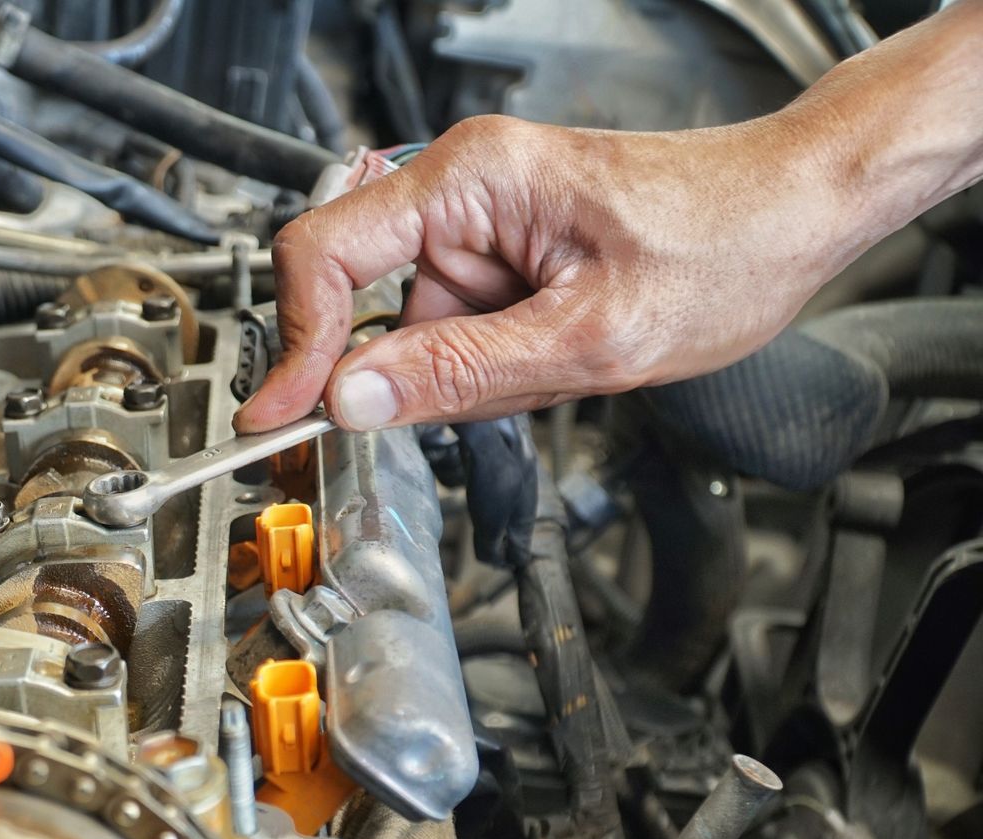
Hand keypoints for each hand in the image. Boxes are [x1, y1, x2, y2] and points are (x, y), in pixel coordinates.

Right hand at [234, 112, 863, 433]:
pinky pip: (460, 328)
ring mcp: (482, 219)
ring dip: (476, 372)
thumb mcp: (589, 339)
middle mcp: (463, 186)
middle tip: (506, 388)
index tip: (280, 414)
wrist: (801, 210)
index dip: (296, 344)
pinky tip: (562, 352)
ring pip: (419, 329)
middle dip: (426, 368)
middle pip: (372, 303)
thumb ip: (459, 375)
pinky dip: (500, 362)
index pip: (324, 255)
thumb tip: (349, 400)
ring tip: (565, 360)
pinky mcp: (503, 250)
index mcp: (471, 179)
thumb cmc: (726, 244)